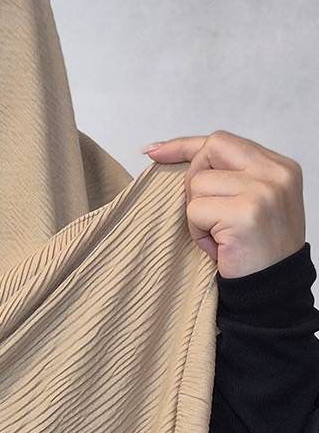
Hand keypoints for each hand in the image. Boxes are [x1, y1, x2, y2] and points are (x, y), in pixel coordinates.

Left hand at [141, 130, 305, 277]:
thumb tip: (162, 152)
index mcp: (279, 167)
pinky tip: (219, 245)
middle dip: (193, 183)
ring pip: (197, 184)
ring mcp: (263, 192)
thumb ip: (226, 174)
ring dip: (197, 214)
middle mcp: (276, 174)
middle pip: (208, 151)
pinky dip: (197, 231)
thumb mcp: (249, 201)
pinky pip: (195, 210)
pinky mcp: (246, 213)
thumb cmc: (254, 248)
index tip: (153, 151)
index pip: (221, 141)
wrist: (272, 292)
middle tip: (208, 214)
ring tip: (220, 234)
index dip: (184, 145)